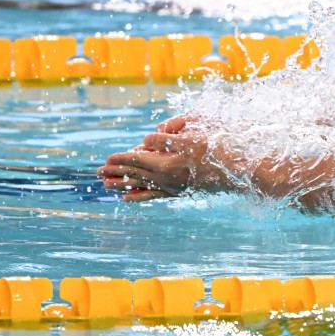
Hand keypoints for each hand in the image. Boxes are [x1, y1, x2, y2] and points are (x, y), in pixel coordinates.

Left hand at [98, 116, 236, 201]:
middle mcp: (166, 176)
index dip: (123, 157)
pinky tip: (127, 199)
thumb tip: (147, 139)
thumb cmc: (216, 151)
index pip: (139, 157)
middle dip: (116, 170)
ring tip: (106, 186)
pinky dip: (138, 196)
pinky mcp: (177, 192)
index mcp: (167, 161)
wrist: (236, 173)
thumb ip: (167, 137)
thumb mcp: (191, 136)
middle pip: (135, 172)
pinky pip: (153, 195)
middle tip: (98, 172)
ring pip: (140, 185)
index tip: (109, 158)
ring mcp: (171, 186)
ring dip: (121, 184)